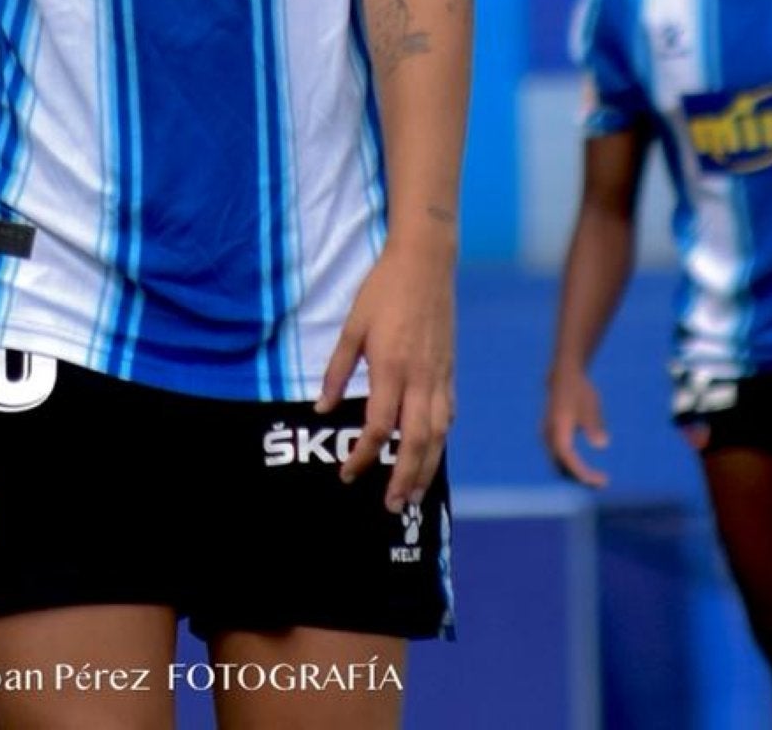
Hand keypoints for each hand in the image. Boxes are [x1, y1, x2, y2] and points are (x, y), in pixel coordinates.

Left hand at [317, 244, 453, 513]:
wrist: (425, 263)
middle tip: (392, 507)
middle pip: (415, 443)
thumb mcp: (352, 327)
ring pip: (437, 435)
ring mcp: (439, 376)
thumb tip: (322, 407)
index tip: (348, 473)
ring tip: (414, 494)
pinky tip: (432, 451)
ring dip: (427, 468)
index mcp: (391, 369)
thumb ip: (337, 370)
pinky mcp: (449, 370)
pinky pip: (447, 414)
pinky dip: (440, 439)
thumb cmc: (383, 291)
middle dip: (404, 479)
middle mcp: (420, 379)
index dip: (363, 457)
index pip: (379, 429)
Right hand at [543, 367, 609, 487]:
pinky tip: (586, 469)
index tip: (600, 481)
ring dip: (575, 475)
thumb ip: (594, 425)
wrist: (564, 376)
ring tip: (597, 479)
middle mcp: (548, 435)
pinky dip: (571, 467)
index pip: (568, 460)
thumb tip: (602, 445)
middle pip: (561, 467)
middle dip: (580, 479)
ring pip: (558, 464)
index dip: (582, 474)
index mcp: (557, 429)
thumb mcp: (590, 405)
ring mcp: (546, 436)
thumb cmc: (580, 391)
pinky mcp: (550, 436)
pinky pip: (558, 458)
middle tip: (603, 482)